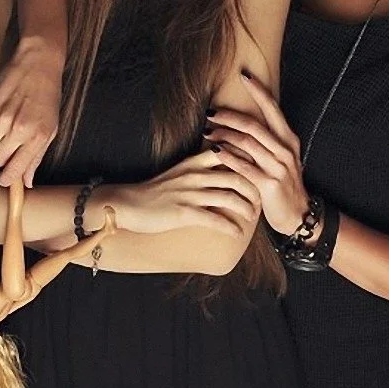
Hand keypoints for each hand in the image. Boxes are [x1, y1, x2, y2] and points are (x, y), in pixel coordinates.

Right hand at [0, 36, 62, 187]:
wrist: (38, 64)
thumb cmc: (47, 97)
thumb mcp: (50, 129)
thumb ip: (36, 157)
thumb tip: (27, 182)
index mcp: (37, 138)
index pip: (14, 171)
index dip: (7, 179)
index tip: (4, 180)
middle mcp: (19, 129)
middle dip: (1, 157)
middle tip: (9, 146)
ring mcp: (2, 117)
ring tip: (4, 131)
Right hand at [106, 149, 260, 236]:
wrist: (127, 204)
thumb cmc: (154, 192)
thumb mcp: (178, 173)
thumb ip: (199, 168)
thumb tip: (221, 170)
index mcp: (194, 163)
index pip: (230, 154)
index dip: (248, 162)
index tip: (260, 173)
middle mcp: (194, 175)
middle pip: (235, 177)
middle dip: (253, 189)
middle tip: (261, 200)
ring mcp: (189, 194)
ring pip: (229, 197)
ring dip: (245, 209)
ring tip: (252, 217)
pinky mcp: (183, 213)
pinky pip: (214, 219)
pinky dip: (230, 227)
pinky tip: (237, 233)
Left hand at [203, 72, 308, 234]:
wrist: (297, 215)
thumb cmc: (283, 185)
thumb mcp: (279, 159)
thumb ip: (264, 142)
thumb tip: (240, 124)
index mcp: (288, 139)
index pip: (272, 109)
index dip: (259, 91)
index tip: (244, 75)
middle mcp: (285, 149)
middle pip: (254, 124)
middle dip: (229, 116)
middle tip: (210, 111)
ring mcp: (278, 166)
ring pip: (247, 143)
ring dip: (224, 135)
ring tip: (207, 131)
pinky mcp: (269, 183)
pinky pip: (244, 167)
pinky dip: (228, 158)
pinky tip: (215, 152)